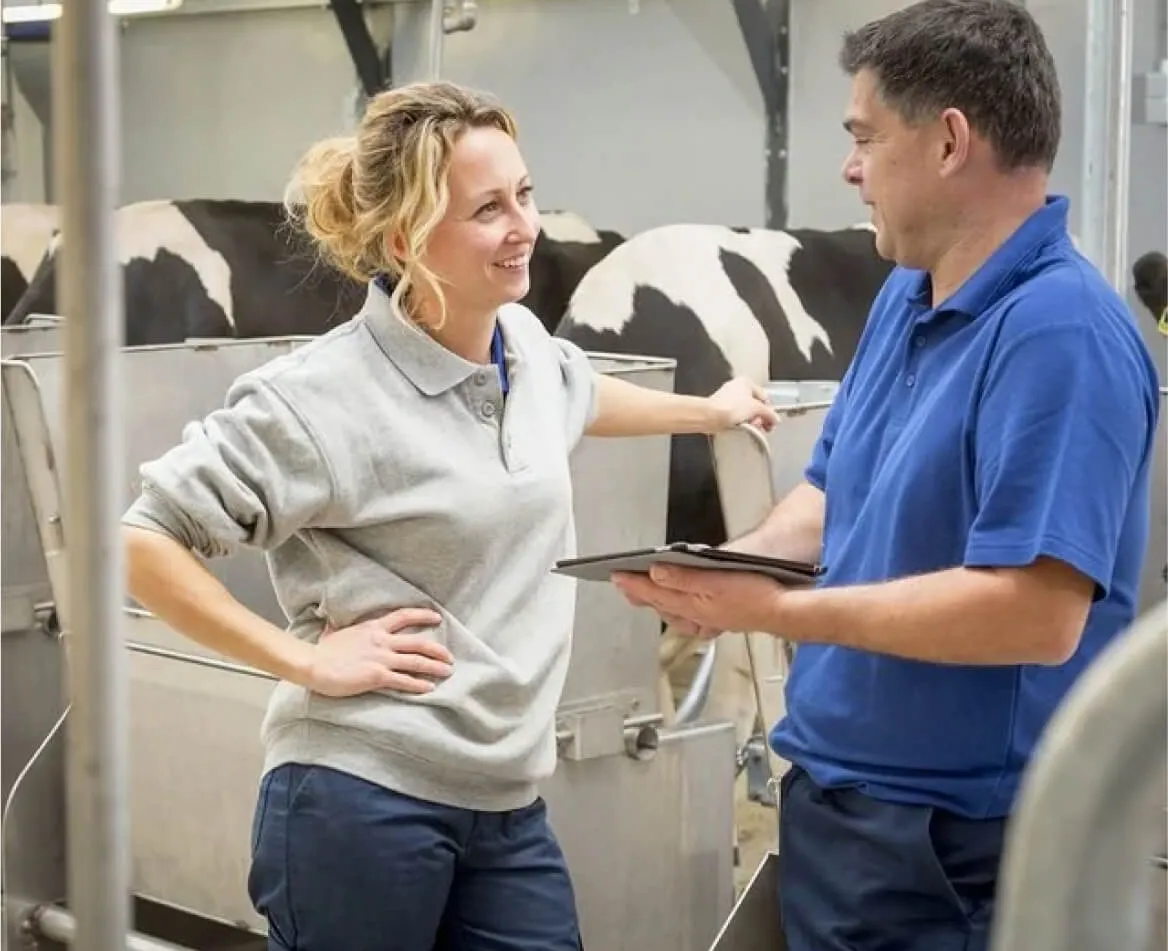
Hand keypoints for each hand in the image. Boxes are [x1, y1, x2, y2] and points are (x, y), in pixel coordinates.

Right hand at [307, 607, 452, 696]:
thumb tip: (330, 627)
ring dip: (434, 667)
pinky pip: (403, 681)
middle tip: (449, 656)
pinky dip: (418, 685)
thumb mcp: (334, 634)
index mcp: (373, 628)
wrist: (313, 664)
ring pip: (416, 662)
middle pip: (418, 642)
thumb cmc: (322, 651)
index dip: (423, 616)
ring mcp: (381, 658)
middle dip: (437, 649)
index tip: (437, 617)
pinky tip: (429, 688)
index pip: (404, 616)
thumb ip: (338, 630)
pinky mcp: (377, 676)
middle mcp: (382, 641)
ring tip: (447, 671)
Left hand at [612, 564, 784, 637]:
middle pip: (661, 603)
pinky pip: (692, 617)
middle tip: (622, 582)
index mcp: (692, 604)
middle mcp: (696, 615)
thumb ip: (683, 577)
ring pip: (674, 611)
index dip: (633, 582)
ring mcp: (709, 619)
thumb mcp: (715, 579)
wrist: (785, 611)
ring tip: (643, 592)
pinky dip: (680, 611)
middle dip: (640, 592)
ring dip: (657, 601)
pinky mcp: (721, 617)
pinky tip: (682, 610)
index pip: (655, 591)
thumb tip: (655, 572)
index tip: (615, 574)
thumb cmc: (755, 594)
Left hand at [707, 377, 779, 431]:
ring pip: (747, 413)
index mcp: (746, 382)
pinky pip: (737, 418)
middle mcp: (737, 389)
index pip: (764, 397)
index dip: (769, 410)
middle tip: (763, 426)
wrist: (710, 416)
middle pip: (755, 406)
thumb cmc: (730, 406)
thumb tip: (776, 419)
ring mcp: (729, 400)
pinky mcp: (723, 411)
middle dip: (760, 417)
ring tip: (751, 427)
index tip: (772, 421)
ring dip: (752, 422)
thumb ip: (769, 414)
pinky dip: (741, 424)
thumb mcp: (756, 408)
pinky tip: (742, 428)